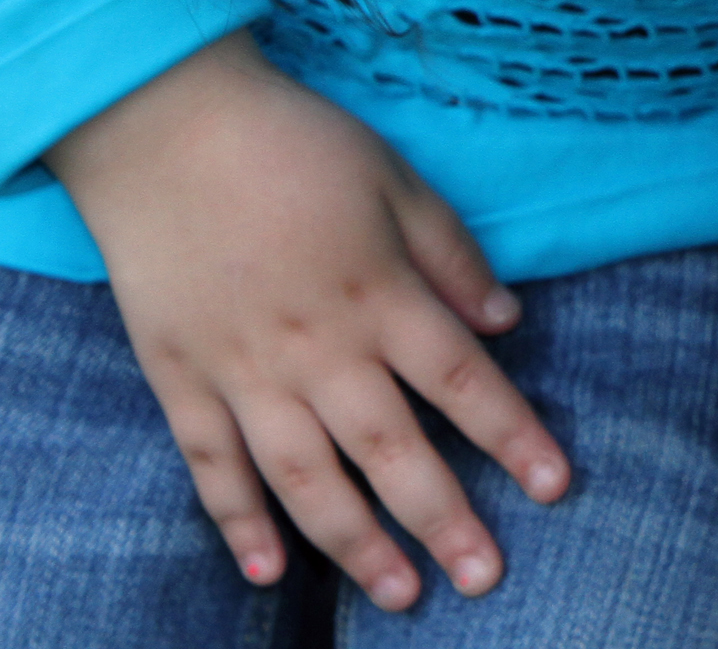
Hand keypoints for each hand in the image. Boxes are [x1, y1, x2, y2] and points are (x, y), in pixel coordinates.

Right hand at [47, 32, 570, 608]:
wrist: (161, 124)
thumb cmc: (292, 142)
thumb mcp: (395, 178)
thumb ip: (451, 256)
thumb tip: (507, 326)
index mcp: (378, 296)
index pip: (463, 382)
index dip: (514, 436)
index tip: (556, 487)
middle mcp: (316, 349)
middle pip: (392, 450)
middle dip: (445, 518)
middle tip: (487, 578)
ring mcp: (242, 370)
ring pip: (306, 478)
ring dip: (356, 543)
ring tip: (400, 594)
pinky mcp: (178, 376)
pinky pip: (211, 465)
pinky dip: (238, 522)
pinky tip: (270, 572)